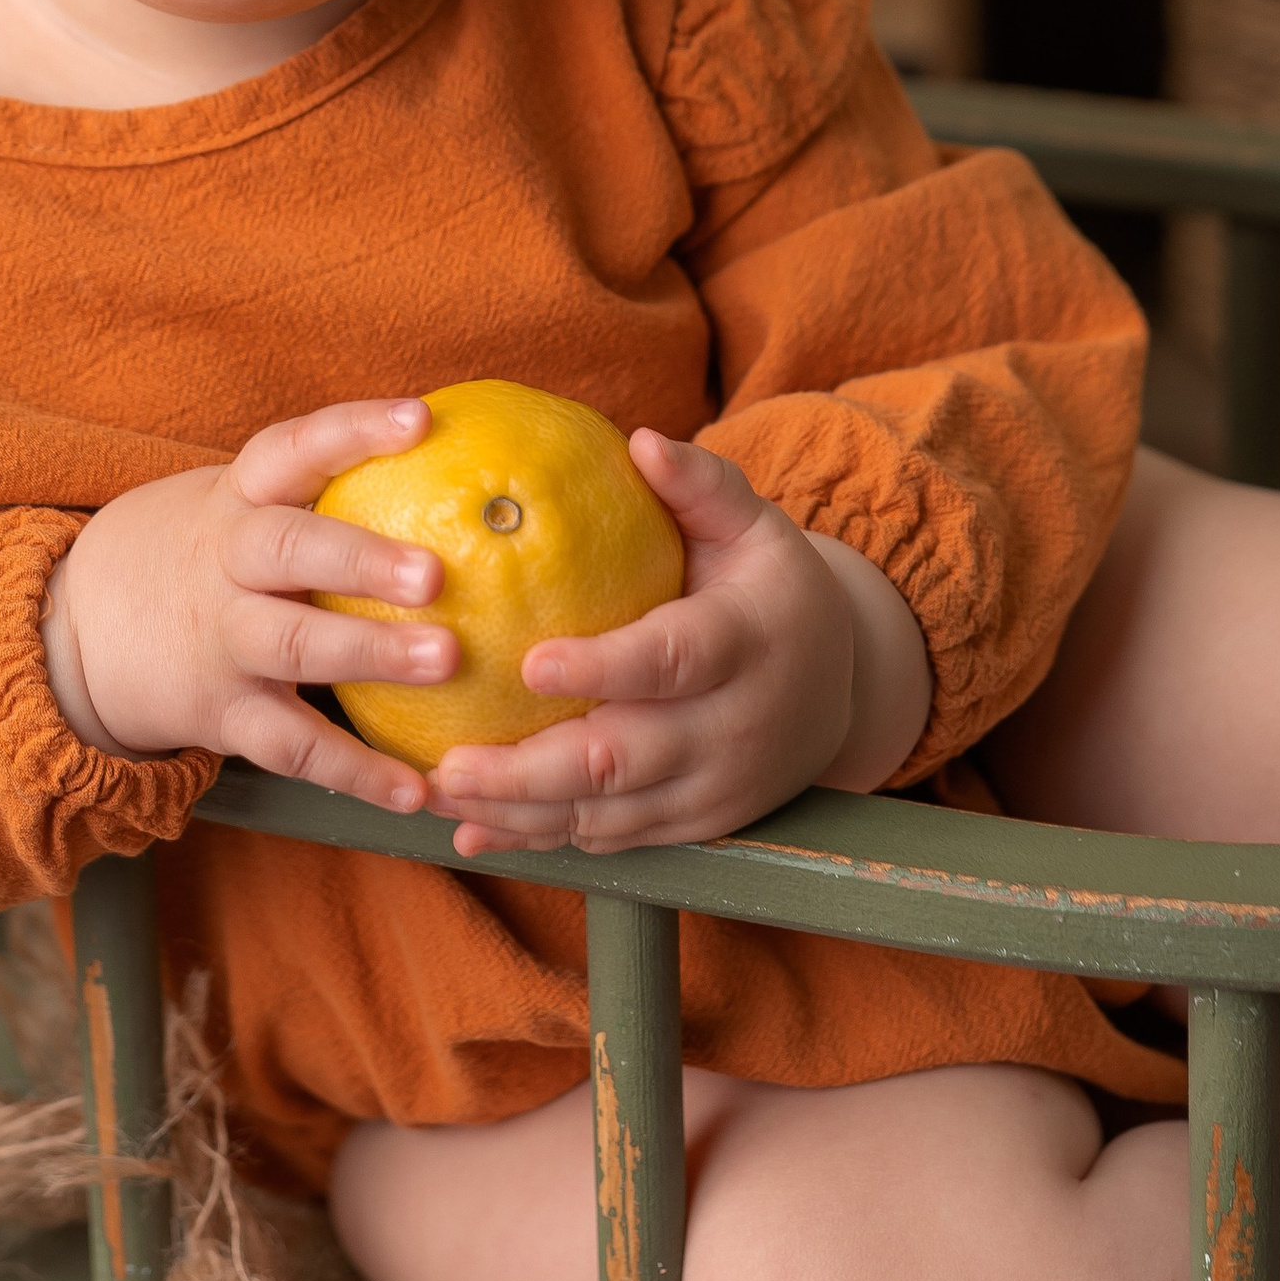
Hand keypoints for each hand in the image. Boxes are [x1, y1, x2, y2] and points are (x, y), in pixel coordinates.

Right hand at [42, 398, 455, 814]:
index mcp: (238, 499)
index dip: (354, 431)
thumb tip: (451, 461)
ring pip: (295, 646)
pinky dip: (356, 771)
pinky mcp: (221, 713)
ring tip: (446, 659)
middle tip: (435, 573)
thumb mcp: (234, 503)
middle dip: (362, 559)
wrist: (74, 631)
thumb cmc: (199, 554)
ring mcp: (221, 640)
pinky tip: (415, 791)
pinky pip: (292, 745)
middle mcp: (226, 562)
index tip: (420, 421)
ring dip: (371, 654)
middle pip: (290, 550)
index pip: (293, 449)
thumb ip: (316, 489)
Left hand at [429, 431, 929, 856]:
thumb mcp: (753, 527)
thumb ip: (700, 485)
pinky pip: (615, 840)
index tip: (530, 663)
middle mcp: (734, 727)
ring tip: (439, 795)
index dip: (605, 669)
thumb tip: (641, 440)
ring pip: (611, 813)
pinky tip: (474, 831)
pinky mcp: (697, 824)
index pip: (672, 660)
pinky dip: (544, 840)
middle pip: (627, 758)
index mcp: (746, 644)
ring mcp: (716, 787)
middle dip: (532, 770)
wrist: (841, 686)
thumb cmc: (767, 587)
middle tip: (449, 763)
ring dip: (522, 814)